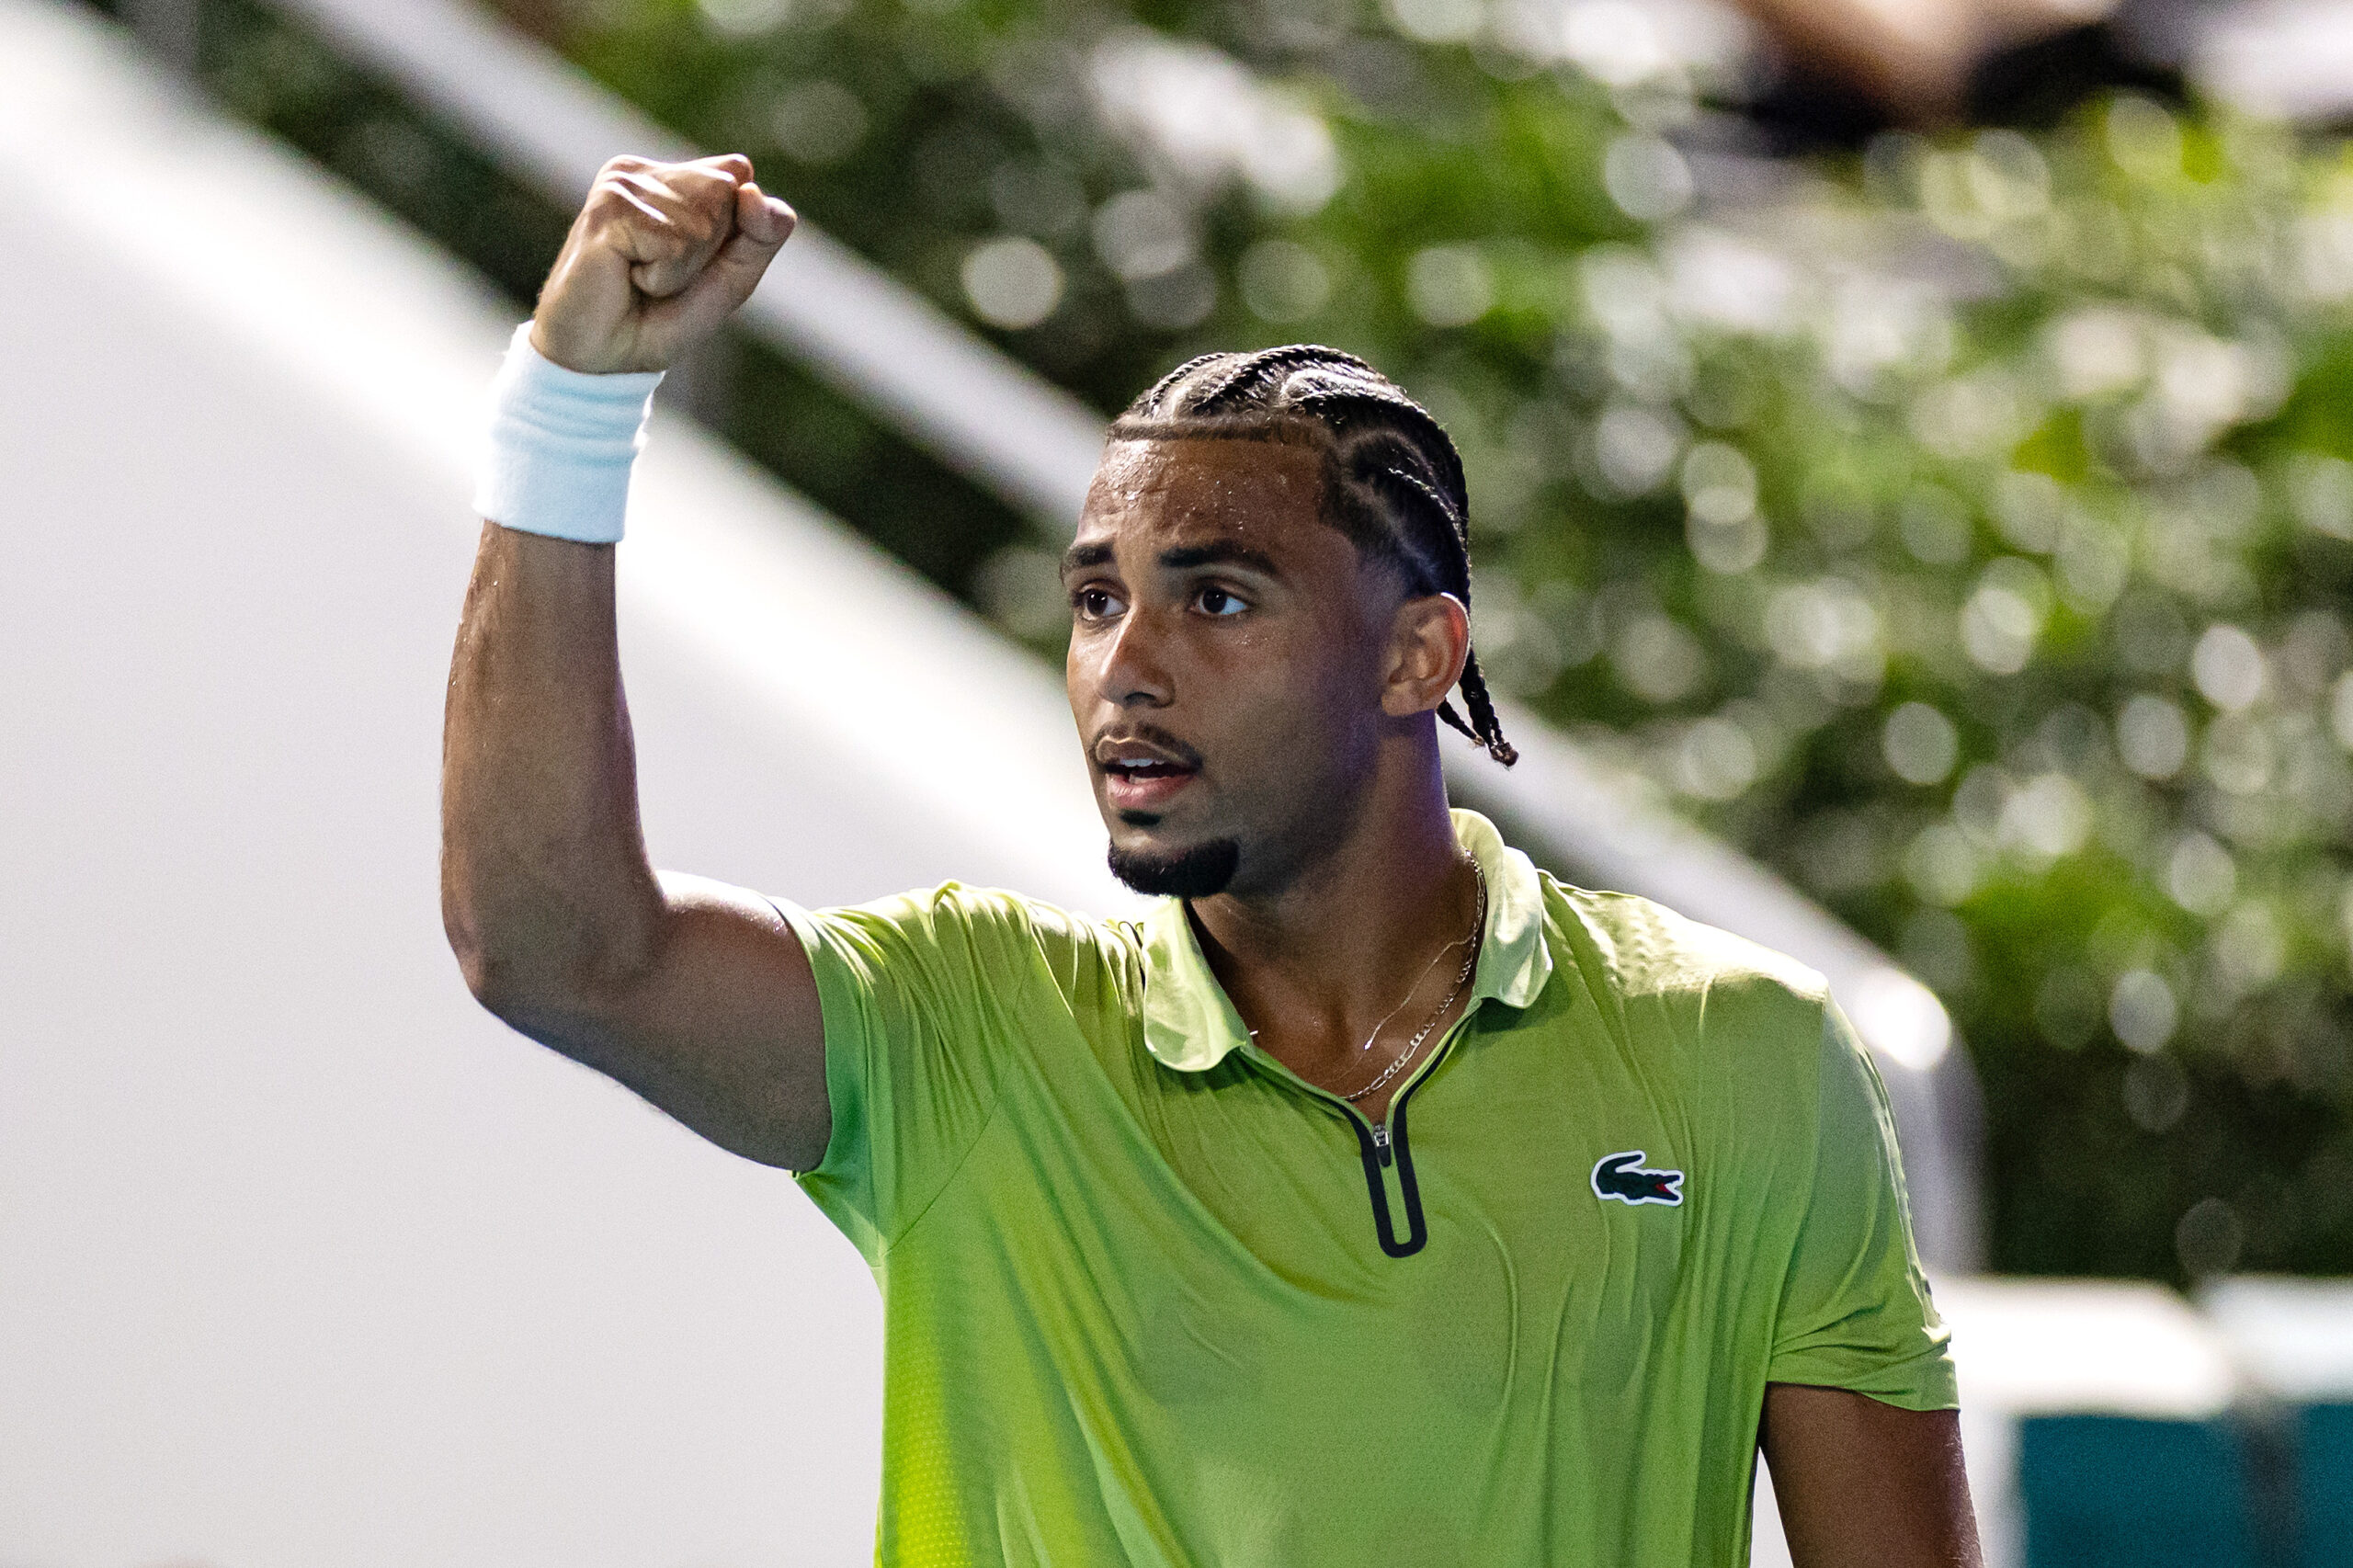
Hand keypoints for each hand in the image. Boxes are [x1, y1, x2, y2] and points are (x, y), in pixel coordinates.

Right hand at [530, 154, 796, 374]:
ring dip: (682, 270)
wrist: (604, 359)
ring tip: (643, 278)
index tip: (694, 261)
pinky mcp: (608, 209)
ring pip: (702, 222)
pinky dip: (663, 277)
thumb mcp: (733, 275)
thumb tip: (751, 188)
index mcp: (671, 176)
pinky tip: (628, 278)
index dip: (736, 229)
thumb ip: (762, 232)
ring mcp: (621, 184)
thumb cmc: (664, 315)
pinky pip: (674, 245)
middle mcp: (644, 171)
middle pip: (726, 192)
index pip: (739, 174)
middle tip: (663, 275)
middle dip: (708, 251)